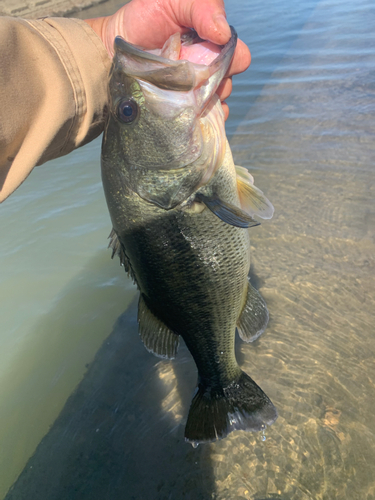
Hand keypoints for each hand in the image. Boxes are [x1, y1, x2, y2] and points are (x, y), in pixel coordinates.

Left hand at [85, 0, 250, 119]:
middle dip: (218, 85)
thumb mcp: (172, 1)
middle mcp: (207, 69)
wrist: (111, 49)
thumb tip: (224, 34)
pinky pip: (204, 122)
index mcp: (211, 44)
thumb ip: (202, 8)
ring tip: (186, 99)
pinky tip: (192, 117)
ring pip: (216, 104)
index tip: (210, 59)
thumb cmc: (143, 20)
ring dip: (207, 104)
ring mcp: (195, 91)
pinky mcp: (182, 110)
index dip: (232, 61)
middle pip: (228, 84)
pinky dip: (203, 122)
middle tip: (194, 82)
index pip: (239, 57)